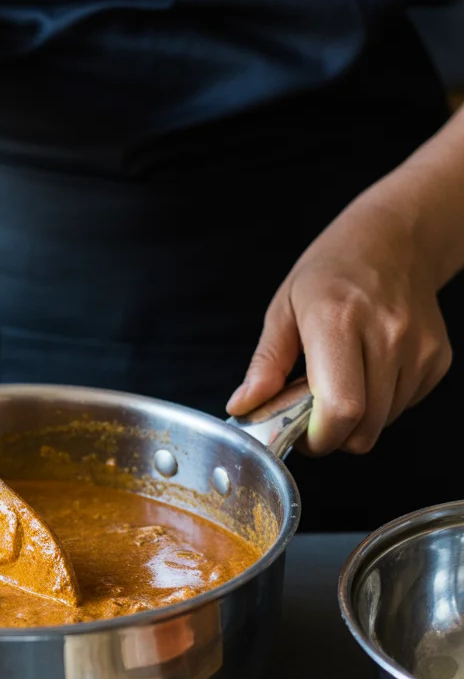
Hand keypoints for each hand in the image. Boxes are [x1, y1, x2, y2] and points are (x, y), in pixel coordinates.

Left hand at [226, 193, 451, 454]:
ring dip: (358, 420)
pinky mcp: (437, 357)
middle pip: (365, 428)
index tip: (300, 435)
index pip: (340, 408)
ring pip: (385, 423)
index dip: (319, 438)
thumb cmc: (332, 272)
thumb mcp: (283, 308)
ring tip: (340, 383)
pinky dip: (384, 404)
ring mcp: (418, 348)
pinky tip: (369, 372)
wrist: (395, 240)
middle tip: (313, 416)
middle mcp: (386, 335)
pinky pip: (406, 406)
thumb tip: (242, 406)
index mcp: (337, 321)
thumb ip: (265, 364)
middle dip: (334, 438)